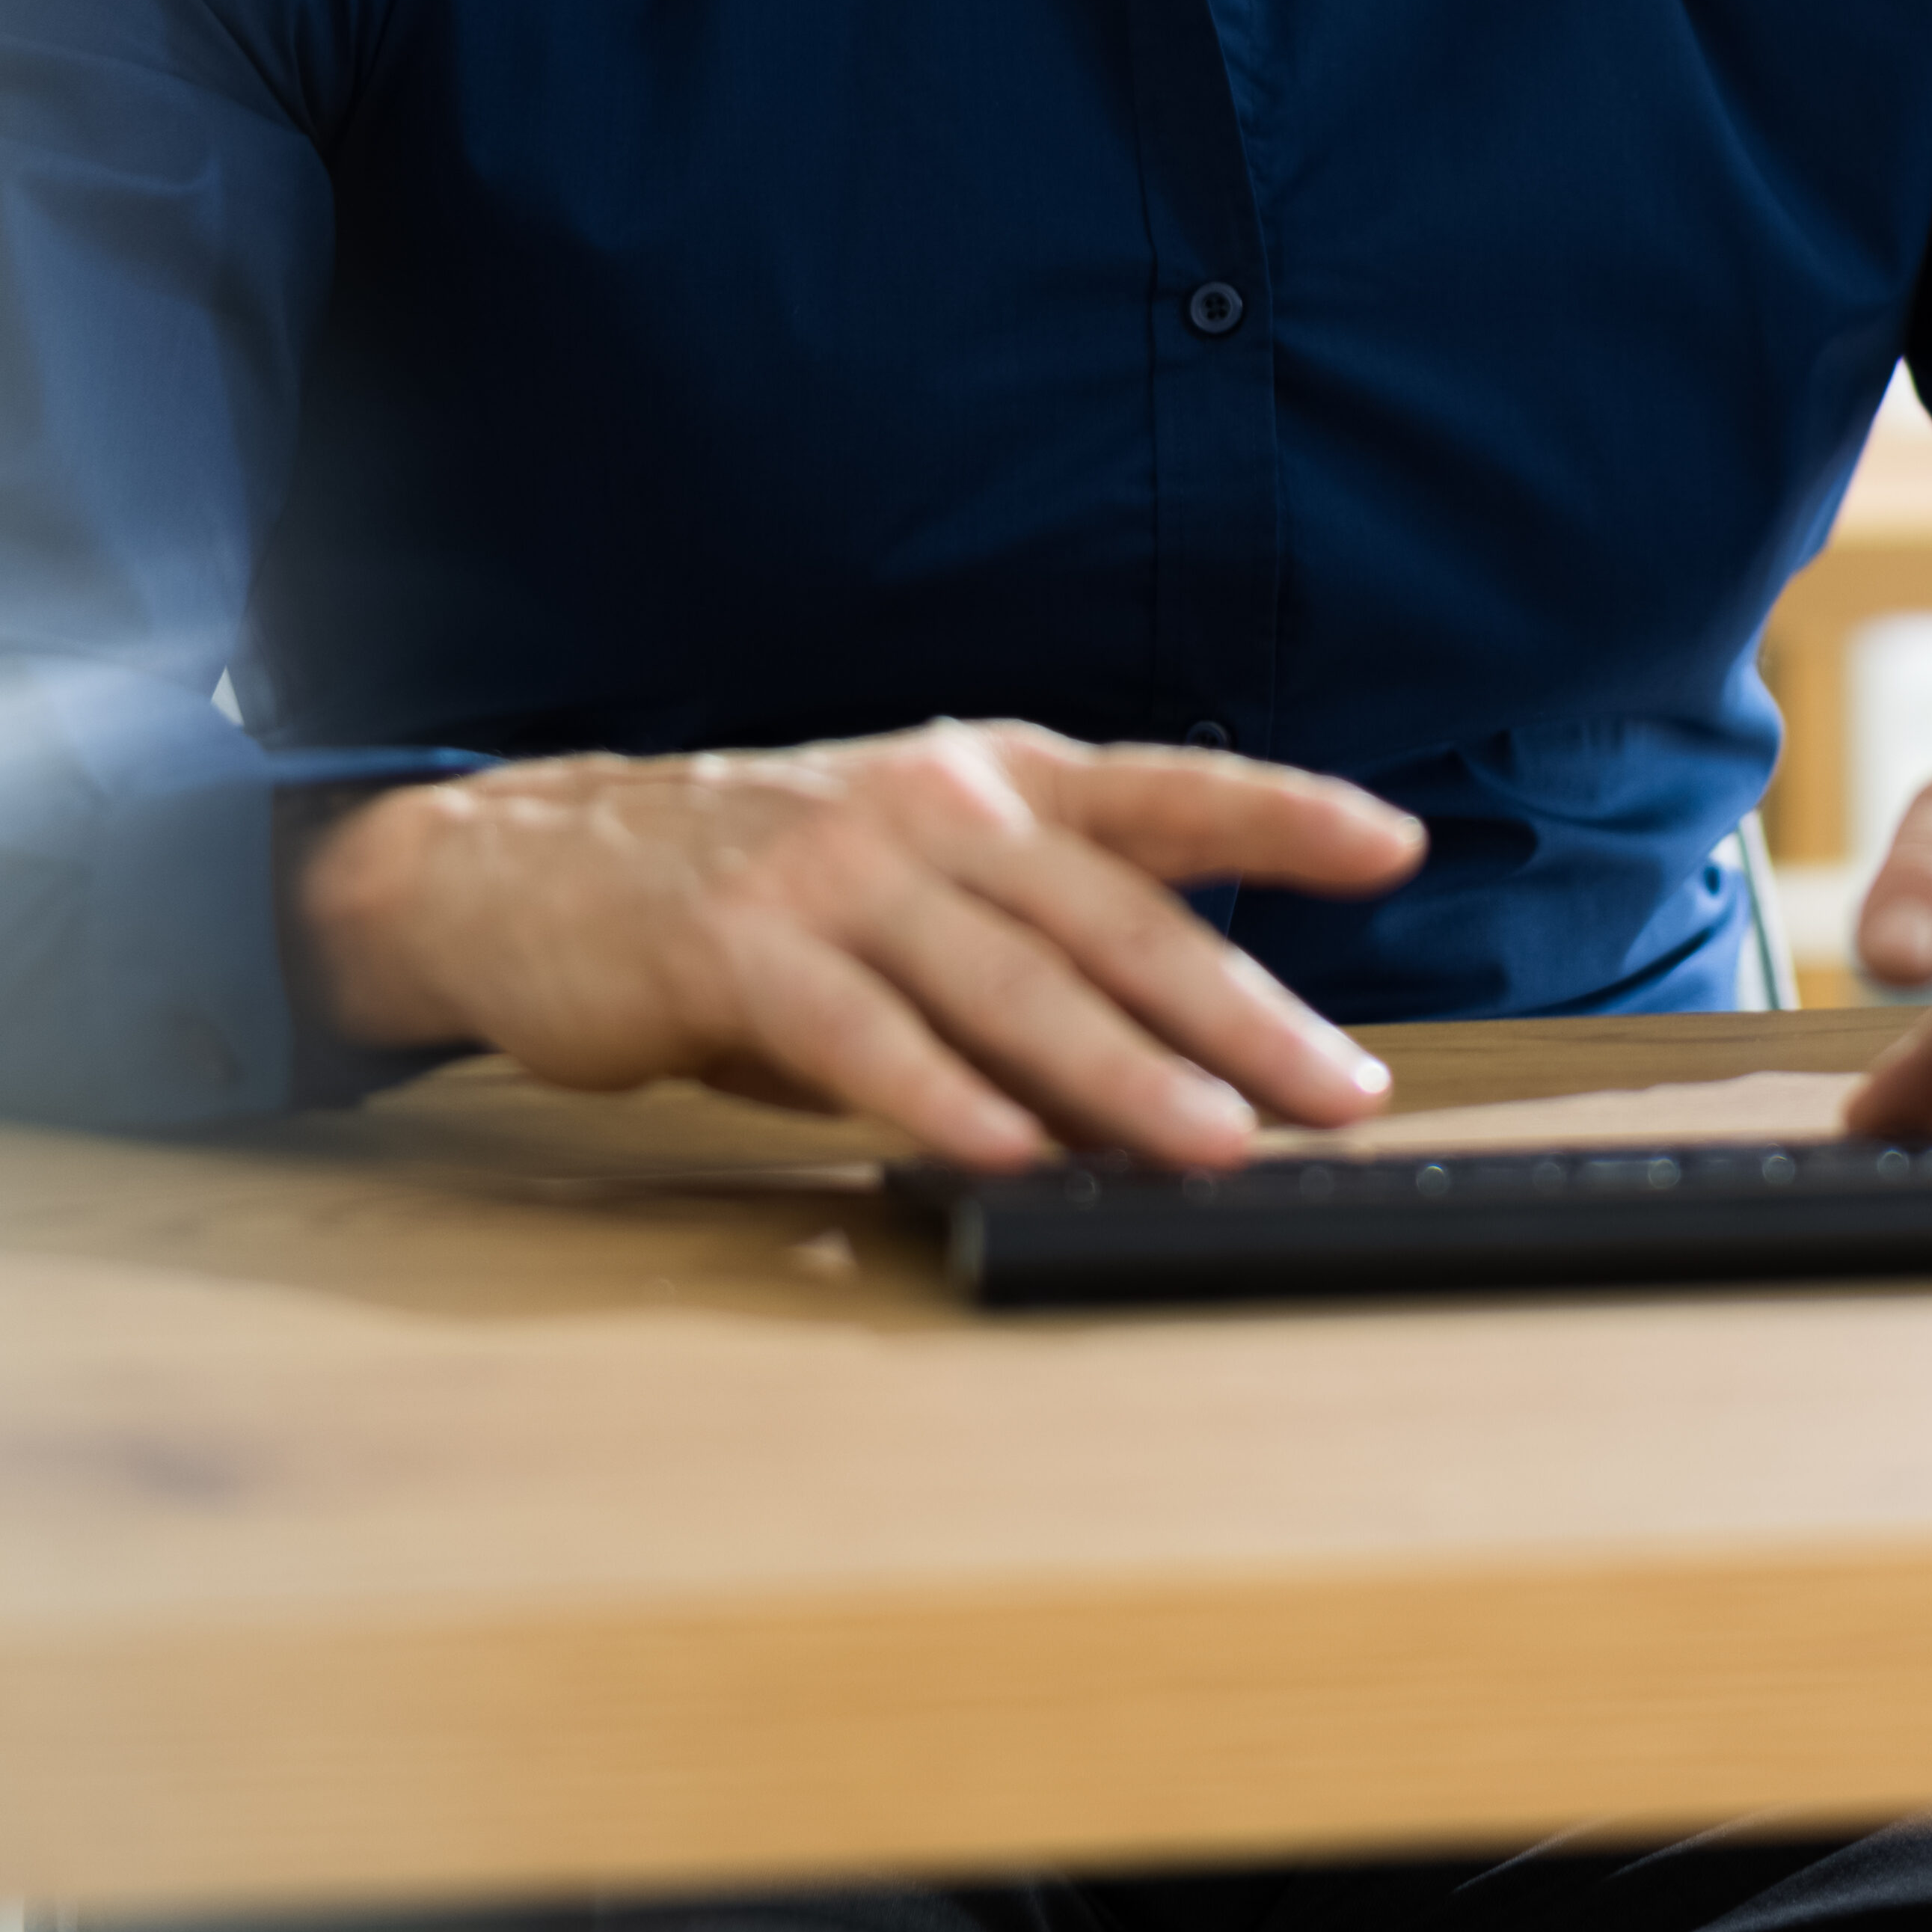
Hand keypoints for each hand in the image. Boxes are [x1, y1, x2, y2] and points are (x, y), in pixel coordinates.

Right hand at [286, 721, 1423, 1174]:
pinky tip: (1005, 1152)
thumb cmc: (758, 894)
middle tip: (1340, 1091)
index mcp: (991, 778)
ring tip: (1213, 1145)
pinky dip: (941, 1096)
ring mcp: (834, 868)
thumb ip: (1035, 971)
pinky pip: (862, 1033)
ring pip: (1010, 980)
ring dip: (1121, 1074)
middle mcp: (931, 806)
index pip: (1165, 793)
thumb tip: (1176, 1084)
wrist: (535, 866)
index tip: (1396, 842)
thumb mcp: (916, 898)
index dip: (1283, 814)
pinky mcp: (738, 944)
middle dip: (1243, 1013)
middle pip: (1115, 915)